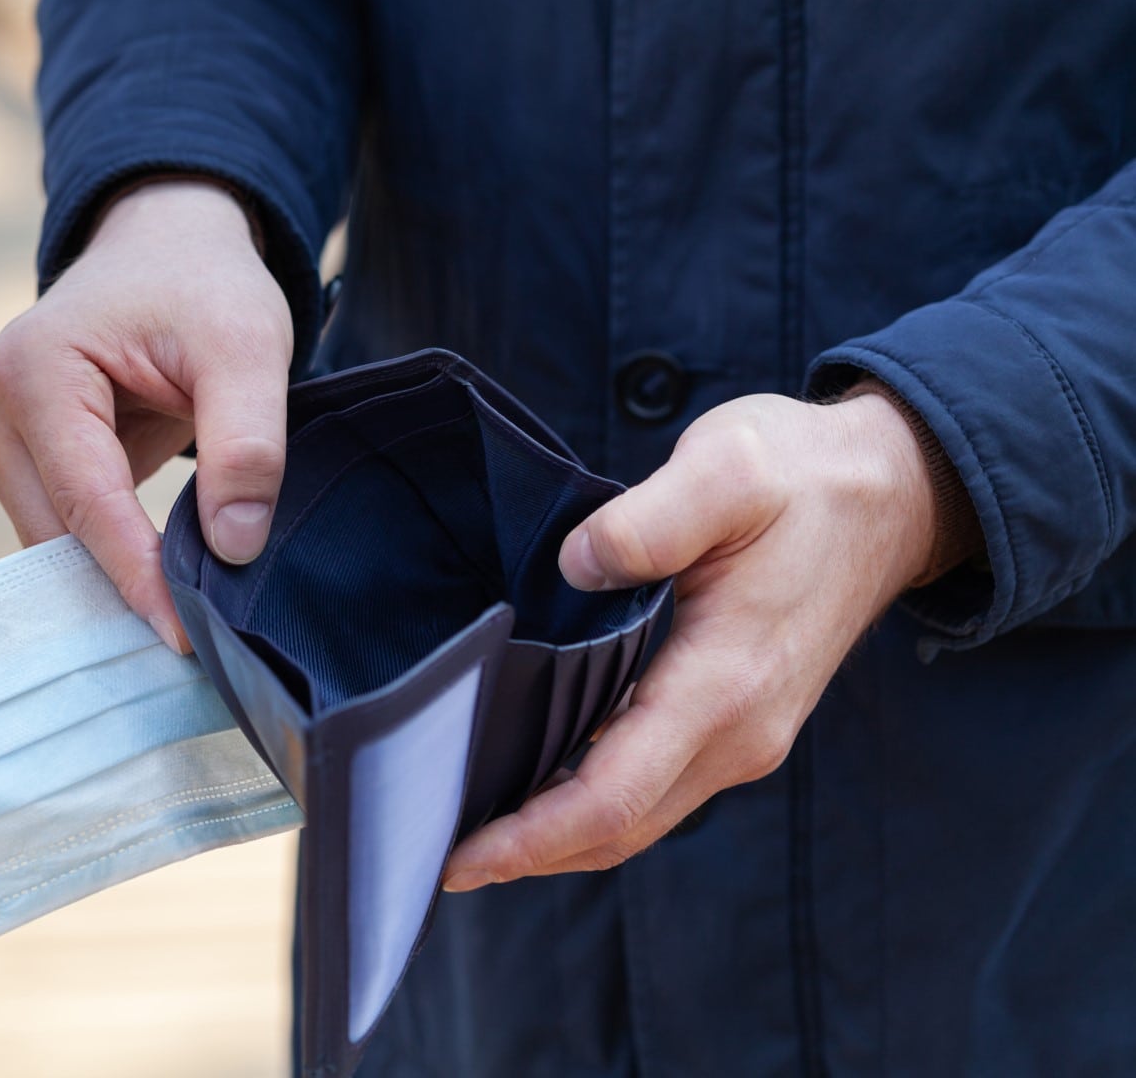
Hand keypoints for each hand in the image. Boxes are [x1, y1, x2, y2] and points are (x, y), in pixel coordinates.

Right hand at [0, 179, 292, 651]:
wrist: (168, 248)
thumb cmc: (205, 287)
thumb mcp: (250, 348)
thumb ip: (247, 445)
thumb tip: (232, 550)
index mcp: (35, 369)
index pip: (84, 501)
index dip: (135, 574)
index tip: (183, 637)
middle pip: (55, 530)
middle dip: (121, 586)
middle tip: (199, 644)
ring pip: (51, 539)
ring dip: (111, 576)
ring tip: (185, 614)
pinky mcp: (14, 455)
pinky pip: (58, 526)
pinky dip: (106, 555)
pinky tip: (157, 584)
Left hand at [443, 391, 935, 888]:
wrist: (892, 492)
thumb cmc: (804, 478)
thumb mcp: (728, 468)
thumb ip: (650, 520)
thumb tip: (578, 566)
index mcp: (726, 683)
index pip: (613, 795)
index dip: (530, 838)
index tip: (458, 859)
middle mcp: (739, 732)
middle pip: (617, 828)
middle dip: (526, 855)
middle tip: (436, 855)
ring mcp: (743, 736)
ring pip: (634, 818)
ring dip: (554, 838)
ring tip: (471, 833)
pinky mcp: (737, 724)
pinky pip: (652, 789)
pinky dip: (588, 804)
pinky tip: (535, 786)